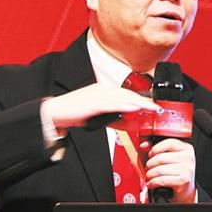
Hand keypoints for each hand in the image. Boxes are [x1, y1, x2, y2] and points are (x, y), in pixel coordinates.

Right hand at [43, 83, 157, 130]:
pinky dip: (125, 106)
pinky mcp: (93, 103)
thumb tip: (123, 121)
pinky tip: (134, 109)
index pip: (125, 94)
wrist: (55, 112)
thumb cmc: (72, 113)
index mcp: (102, 90)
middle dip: (143, 101)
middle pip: (127, 95)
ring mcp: (98, 95)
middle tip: (156, 107)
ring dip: (138, 103)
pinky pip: (112, 105)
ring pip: (123, 98)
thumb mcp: (95, 114)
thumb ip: (110, 116)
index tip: (151, 105)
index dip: (140, 99)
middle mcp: (102, 90)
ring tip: (151, 108)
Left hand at [141, 138, 195, 202]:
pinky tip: (151, 184)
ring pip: (160, 170)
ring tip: (149, 177)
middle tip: (148, 169)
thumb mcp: (167, 158)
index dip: (155, 149)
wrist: (185, 190)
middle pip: (161, 158)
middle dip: (150, 164)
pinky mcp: (184, 181)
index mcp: (186, 148)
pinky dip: (153, 182)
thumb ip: (155, 149)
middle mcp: (188, 157)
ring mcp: (187, 169)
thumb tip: (143, 145)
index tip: (150, 155)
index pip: (168, 143)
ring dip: (150, 175)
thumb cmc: (174, 173)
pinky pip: (162, 180)